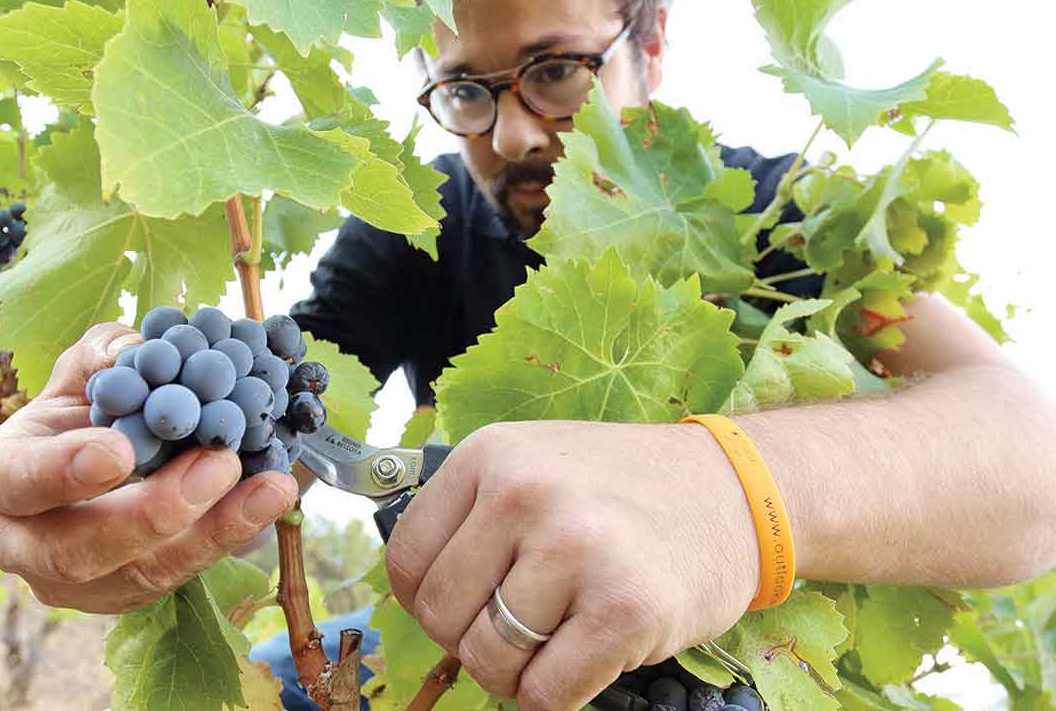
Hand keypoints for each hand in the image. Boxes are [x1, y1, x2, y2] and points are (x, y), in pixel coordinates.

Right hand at [0, 322, 298, 613]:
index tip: (120, 450)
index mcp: (4, 476)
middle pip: (78, 551)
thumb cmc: (83, 410)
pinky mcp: (129, 598)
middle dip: (153, 512)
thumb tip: (132, 349)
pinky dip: (232, 535)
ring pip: (142, 575)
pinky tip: (272, 497)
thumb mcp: (82, 372)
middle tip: (217, 464)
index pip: (19, 480)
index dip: (65, 470)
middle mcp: (27, 544)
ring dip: (212, 530)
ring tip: (268, 486)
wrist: (101, 459)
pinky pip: (183, 577)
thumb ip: (101, 355)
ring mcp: (77, 583)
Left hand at [384, 420, 760, 710]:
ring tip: (556, 638)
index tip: (463, 601)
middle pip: (440, 615)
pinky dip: (557, 692)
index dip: (425, 597)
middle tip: (518, 626)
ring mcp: (575, 550)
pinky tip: (586, 654)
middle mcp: (524, 494)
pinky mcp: (624, 609)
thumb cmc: (623, 488)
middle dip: (471, 637)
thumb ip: (471, 515)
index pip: (405, 559)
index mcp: (490, 455)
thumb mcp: (535, 463)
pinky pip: (546, 692)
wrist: (736, 491)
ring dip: (515, 671)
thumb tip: (411, 588)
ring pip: (488, 659)